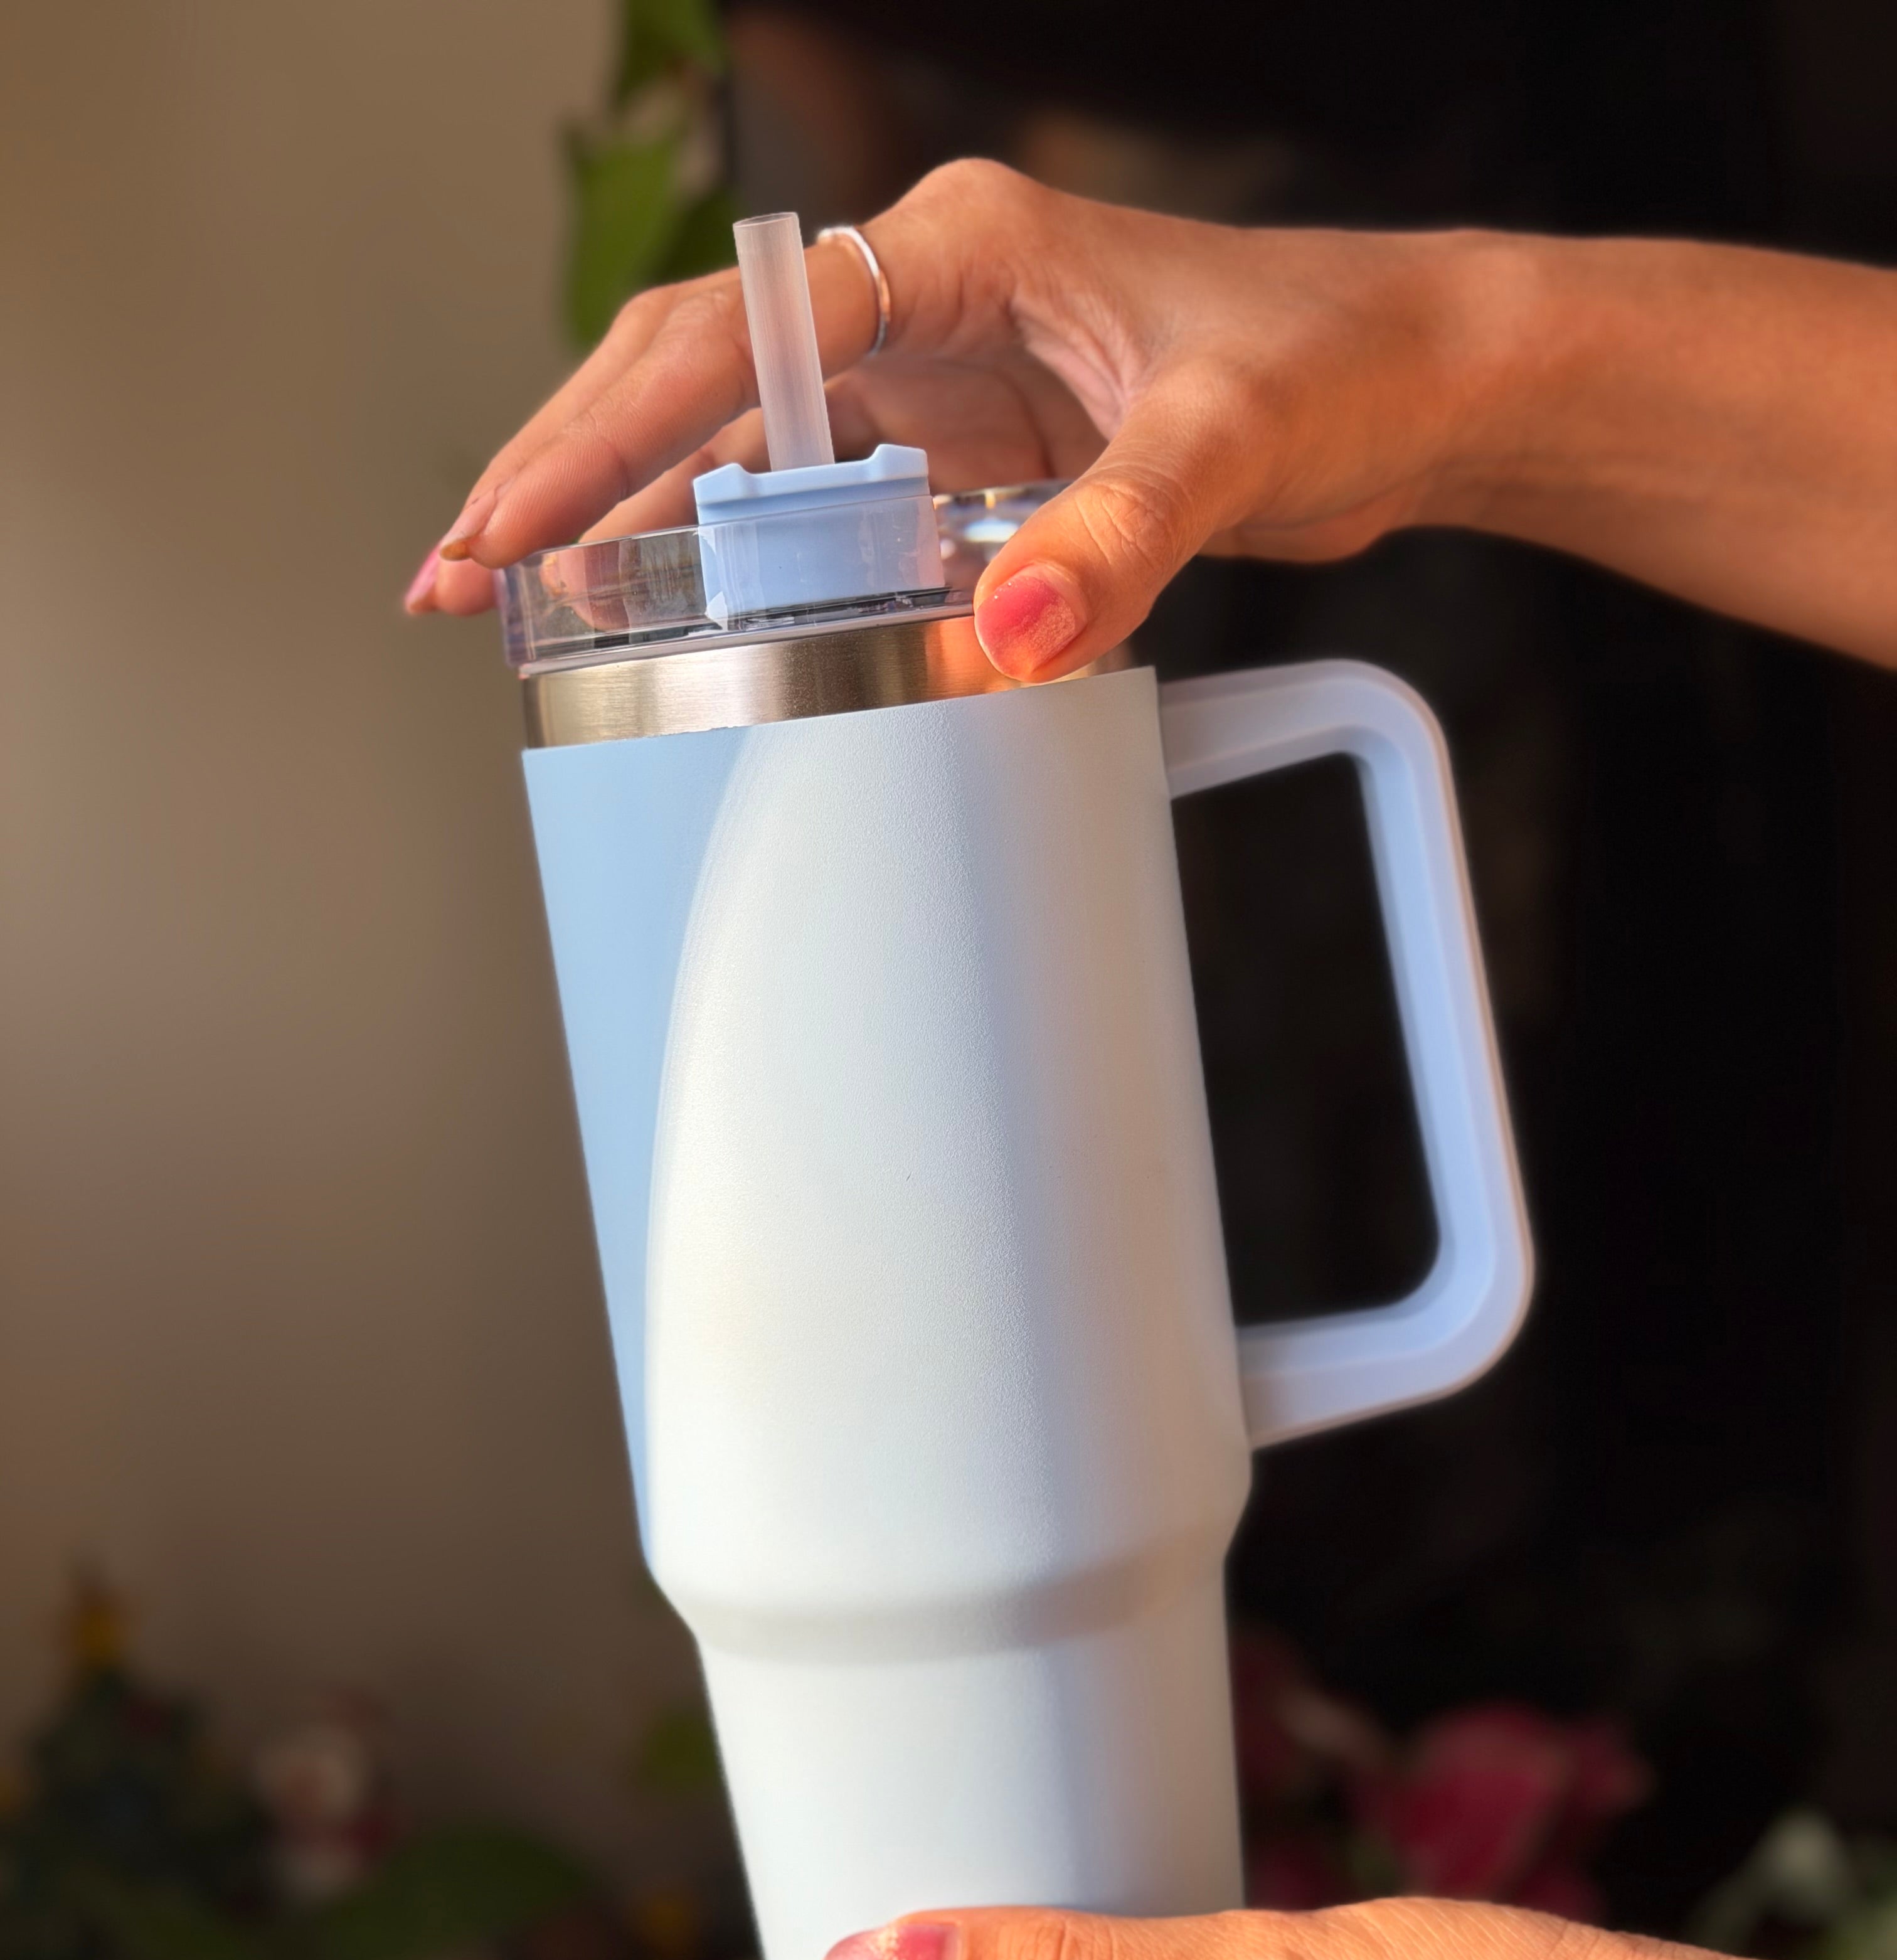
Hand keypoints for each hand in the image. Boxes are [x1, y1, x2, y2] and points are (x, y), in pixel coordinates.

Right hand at [410, 160, 1505, 676]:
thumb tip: (1009, 630)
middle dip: (566, 472)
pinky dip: (731, 553)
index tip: (511, 522)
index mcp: (955, 253)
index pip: (730, 335)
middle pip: (691, 377)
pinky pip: (811, 499)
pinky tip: (673, 613)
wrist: (1415, 384)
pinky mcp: (965, 448)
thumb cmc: (1336, 361)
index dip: (603, 431)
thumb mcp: (1231, 443)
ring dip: (628, 518)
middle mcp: (925, 304)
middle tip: (458, 578)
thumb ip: (1121, 531)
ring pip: (732, 440)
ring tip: (519, 605)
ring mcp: (937, 378)